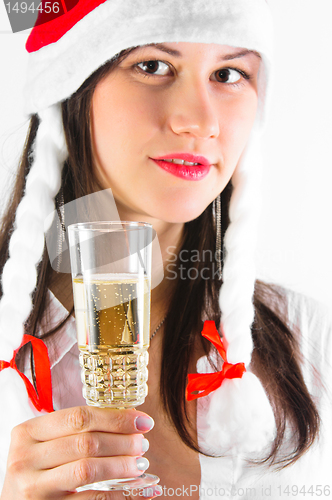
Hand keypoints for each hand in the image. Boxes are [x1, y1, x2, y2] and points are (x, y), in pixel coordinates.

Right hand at [1, 406, 158, 498]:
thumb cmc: (38, 469)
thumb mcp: (48, 444)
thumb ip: (77, 431)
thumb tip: (130, 420)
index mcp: (29, 431)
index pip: (79, 417)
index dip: (115, 418)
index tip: (142, 421)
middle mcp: (26, 457)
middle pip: (86, 443)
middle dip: (122, 442)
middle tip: (143, 444)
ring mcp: (33, 487)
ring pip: (87, 470)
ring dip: (121, 466)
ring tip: (140, 464)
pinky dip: (120, 495)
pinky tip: (139, 490)